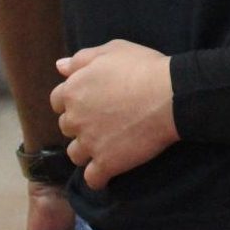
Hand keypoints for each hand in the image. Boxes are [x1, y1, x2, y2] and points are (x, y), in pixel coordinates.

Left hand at [51, 41, 178, 190]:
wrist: (171, 95)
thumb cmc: (144, 67)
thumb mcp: (113, 50)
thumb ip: (82, 58)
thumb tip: (59, 67)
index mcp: (73, 91)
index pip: (58, 100)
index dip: (74, 100)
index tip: (93, 100)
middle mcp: (75, 119)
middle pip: (67, 128)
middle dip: (81, 124)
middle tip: (106, 119)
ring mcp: (89, 144)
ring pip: (76, 154)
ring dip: (88, 150)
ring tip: (109, 144)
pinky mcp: (106, 163)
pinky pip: (93, 179)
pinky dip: (99, 177)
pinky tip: (110, 171)